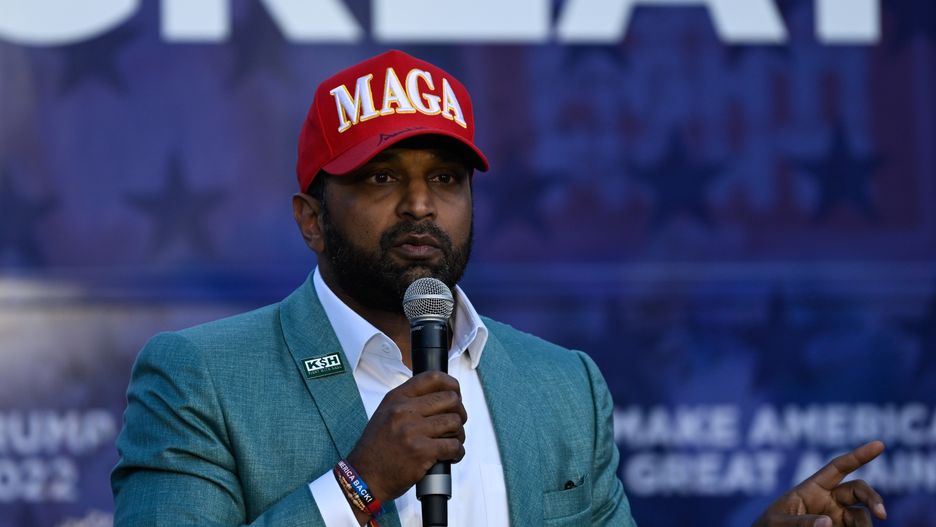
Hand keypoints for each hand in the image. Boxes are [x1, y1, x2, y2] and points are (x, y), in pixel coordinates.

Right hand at [346, 371, 466, 502]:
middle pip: (450, 399)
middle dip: (459, 412)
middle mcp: (404, 411)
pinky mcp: (422, 452)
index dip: (451, 384)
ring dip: (459, 434)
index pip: (432, 378)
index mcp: (396, 398)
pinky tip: (450, 456)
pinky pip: (454, 446)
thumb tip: (441, 396)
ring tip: (451, 441)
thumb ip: (409, 402)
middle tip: (454, 424)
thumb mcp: (386, 413)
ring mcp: (413, 431)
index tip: (456, 393)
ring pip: (455, 422)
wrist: (365, 476)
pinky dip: (458, 452)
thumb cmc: (377, 448)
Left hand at [753, 441, 886, 526]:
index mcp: (812, 488)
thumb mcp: (777, 522)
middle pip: (858, 491)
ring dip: (865, 525)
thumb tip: (829, 522)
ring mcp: (837, 518)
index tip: (879, 444)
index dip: (858, 456)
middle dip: (873, 499)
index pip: (838, 467)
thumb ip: (800, 522)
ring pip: (861, 515)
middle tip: (882, 514)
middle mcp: (829, 500)